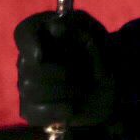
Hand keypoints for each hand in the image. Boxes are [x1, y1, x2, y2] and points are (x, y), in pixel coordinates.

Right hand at [15, 10, 115, 127]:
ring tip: (81, 89)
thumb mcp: (95, 34)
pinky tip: (71, 108)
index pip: (24, 32)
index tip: (40, 55)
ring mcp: (27, 84)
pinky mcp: (32, 109)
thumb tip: (54, 26)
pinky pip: (31, 113)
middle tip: (82, 73)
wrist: (115, 85)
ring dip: (63, 91)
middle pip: (28, 67)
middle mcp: (29, 57)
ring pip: (30, 89)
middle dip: (61, 73)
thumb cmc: (102, 53)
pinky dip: (54, 111)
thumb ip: (76, 27)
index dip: (28, 43)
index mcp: (43, 32)